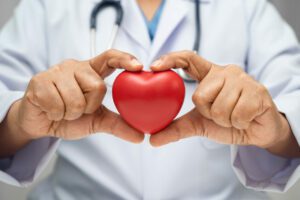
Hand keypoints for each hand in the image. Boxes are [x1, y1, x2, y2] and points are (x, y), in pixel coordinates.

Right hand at [15, 49, 143, 142]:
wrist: (41, 124)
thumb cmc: (70, 116)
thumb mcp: (97, 120)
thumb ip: (118, 124)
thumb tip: (141, 137)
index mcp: (91, 71)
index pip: (110, 57)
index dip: (125, 59)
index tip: (139, 66)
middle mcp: (75, 66)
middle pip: (98, 86)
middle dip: (89, 106)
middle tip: (78, 109)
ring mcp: (56, 72)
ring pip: (76, 98)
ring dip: (71, 113)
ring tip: (63, 110)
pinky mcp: (39, 81)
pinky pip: (57, 104)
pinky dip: (57, 114)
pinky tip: (51, 110)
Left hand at [150, 51, 298, 156]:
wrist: (257, 131)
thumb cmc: (227, 121)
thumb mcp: (198, 124)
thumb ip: (176, 128)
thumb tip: (151, 140)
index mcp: (209, 74)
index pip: (188, 58)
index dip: (170, 59)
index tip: (153, 66)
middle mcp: (225, 72)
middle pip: (199, 95)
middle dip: (208, 113)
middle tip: (220, 114)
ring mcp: (243, 80)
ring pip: (219, 107)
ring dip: (225, 120)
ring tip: (234, 116)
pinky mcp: (258, 91)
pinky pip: (237, 113)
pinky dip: (238, 123)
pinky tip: (246, 118)